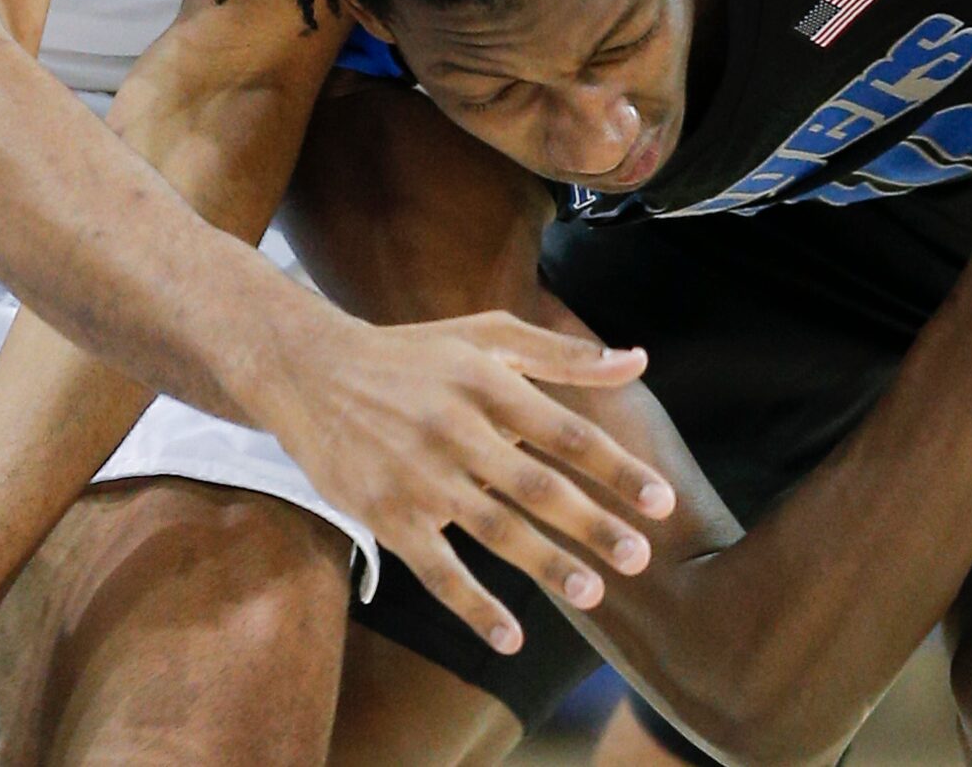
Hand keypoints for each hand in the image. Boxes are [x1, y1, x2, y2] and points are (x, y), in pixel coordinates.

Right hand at [249, 309, 676, 654]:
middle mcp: (456, 429)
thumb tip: (637, 361)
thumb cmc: (413, 352)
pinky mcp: (386, 515)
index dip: (616, 468)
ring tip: (593, 594)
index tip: (660, 501)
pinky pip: (436, 570)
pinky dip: (474, 606)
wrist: (310, 371)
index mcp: (487, 382)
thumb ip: (563, 353)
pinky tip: (511, 637)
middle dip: (592, 525)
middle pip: (537, 486)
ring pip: (493, 531)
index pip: (565, 432)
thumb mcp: (486, 334)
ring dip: (546, 566)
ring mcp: (419, 476)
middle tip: (640, 557)